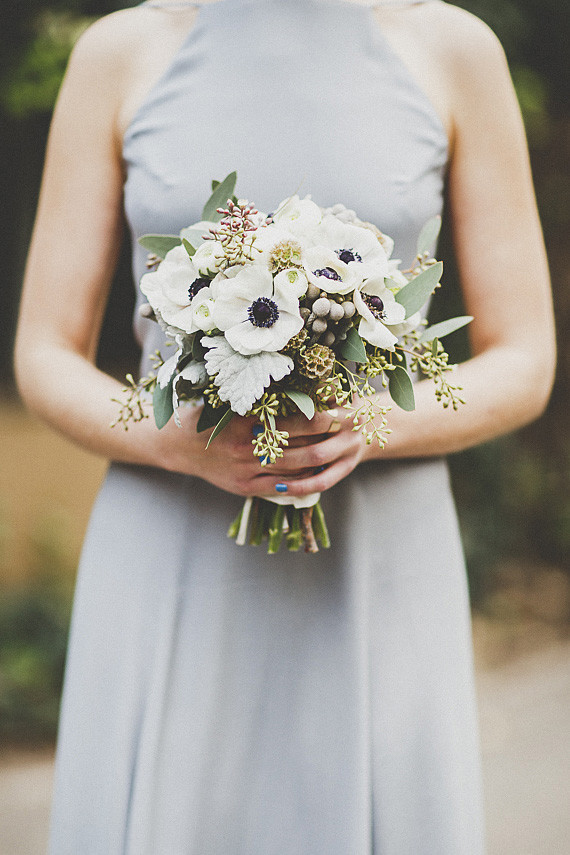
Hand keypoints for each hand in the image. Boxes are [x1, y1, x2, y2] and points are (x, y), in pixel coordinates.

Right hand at [154, 404, 366, 497]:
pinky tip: (319, 473)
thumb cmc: (206, 416)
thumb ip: (259, 397)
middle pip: (299, 444)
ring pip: (293, 468)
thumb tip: (295, 381)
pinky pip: (281, 487)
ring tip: (341, 448)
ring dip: (320, 459)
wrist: (177, 446)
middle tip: (350, 426)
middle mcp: (247, 447)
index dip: (320, 414)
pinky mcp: (245, 487)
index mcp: (245, 420)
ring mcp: (247, 470)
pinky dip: (302, 481)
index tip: (340, 405)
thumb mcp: (229, 400)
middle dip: (327, 437)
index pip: (293, 418)